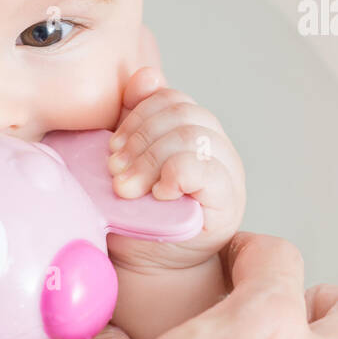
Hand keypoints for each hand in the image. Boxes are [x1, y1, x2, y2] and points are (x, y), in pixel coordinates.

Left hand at [107, 67, 245, 269]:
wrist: (147, 263)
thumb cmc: (134, 212)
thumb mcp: (126, 160)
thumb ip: (133, 118)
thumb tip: (144, 74)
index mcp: (188, 128)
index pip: (169, 97)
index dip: (136, 115)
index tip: (111, 147)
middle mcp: (213, 144)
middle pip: (182, 112)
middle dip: (139, 140)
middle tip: (113, 171)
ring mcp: (225, 170)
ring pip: (193, 135)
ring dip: (150, 159)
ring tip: (126, 188)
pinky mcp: (228, 200)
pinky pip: (206, 169)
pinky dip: (175, 175)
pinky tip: (158, 194)